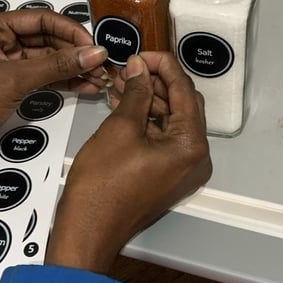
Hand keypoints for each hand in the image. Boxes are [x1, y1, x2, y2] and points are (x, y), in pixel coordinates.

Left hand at [0, 10, 108, 166]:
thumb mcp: (16, 80)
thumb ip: (57, 66)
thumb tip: (95, 54)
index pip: (41, 19)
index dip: (70, 31)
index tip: (93, 46)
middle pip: (48, 38)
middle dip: (75, 52)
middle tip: (101, 64)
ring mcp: (7, 62)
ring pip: (49, 58)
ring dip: (74, 68)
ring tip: (99, 77)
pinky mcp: (13, 82)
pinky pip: (45, 75)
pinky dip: (65, 81)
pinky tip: (86, 86)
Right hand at [46, 52, 211, 273]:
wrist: (87, 229)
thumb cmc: (102, 186)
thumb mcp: (120, 128)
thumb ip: (136, 92)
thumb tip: (140, 68)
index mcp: (192, 145)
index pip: (184, 91)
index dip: (163, 66)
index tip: (141, 53)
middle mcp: (195, 158)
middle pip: (181, 105)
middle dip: (155, 82)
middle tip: (130, 66)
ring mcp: (181, 168)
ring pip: (169, 121)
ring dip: (147, 99)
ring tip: (121, 81)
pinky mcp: (165, 174)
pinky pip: (161, 138)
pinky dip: (145, 120)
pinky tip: (123, 102)